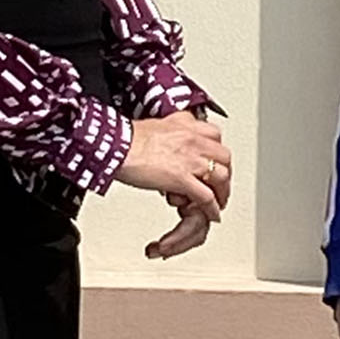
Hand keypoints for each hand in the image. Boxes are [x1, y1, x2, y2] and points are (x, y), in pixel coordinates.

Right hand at [117, 112, 232, 247]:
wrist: (115, 146)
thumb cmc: (127, 138)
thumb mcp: (156, 124)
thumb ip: (170, 130)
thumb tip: (171, 140)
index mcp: (187, 124)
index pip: (215, 136)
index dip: (216, 152)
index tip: (215, 161)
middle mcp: (194, 140)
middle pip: (223, 158)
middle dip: (224, 173)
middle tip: (220, 185)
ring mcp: (190, 160)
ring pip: (220, 177)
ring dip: (222, 192)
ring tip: (219, 202)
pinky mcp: (182, 179)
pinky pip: (205, 197)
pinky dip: (211, 208)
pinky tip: (212, 214)